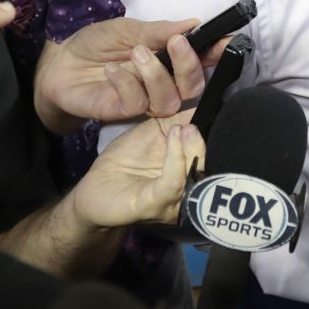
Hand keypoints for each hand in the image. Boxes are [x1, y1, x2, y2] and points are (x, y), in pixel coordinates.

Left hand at [35, 18, 224, 133]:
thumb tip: (193, 23)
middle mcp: (162, 83)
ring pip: (169, 100)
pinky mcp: (121, 113)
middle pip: (193, 87)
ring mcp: (143, 101)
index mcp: (169, 60)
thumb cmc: (95, 44)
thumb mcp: (127, 29)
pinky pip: (137, 104)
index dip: (217, 53)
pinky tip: (112, 70)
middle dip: (190, 65)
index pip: (201, 60)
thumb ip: (158, 31)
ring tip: (137, 53)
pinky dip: (128, 83)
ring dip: (156, 74)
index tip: (228, 41)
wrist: (59, 63)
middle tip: (176, 43)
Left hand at [69, 112, 203, 228]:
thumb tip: (202, 103)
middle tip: (194, 124)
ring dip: (191, 148)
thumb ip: (177, 120)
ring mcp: (174, 201)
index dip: (214, 134)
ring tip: (185, 129)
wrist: (94, 188)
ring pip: (194, 175)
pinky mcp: (155, 205)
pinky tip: (173, 136)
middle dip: (203, 143)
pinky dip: (175, 157)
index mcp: (190, 174)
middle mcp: (188, 192)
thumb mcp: (154, 133)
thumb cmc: (125, 161)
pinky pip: (172, 181)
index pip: (213, 157)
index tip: (211, 113)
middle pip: (208, 167)